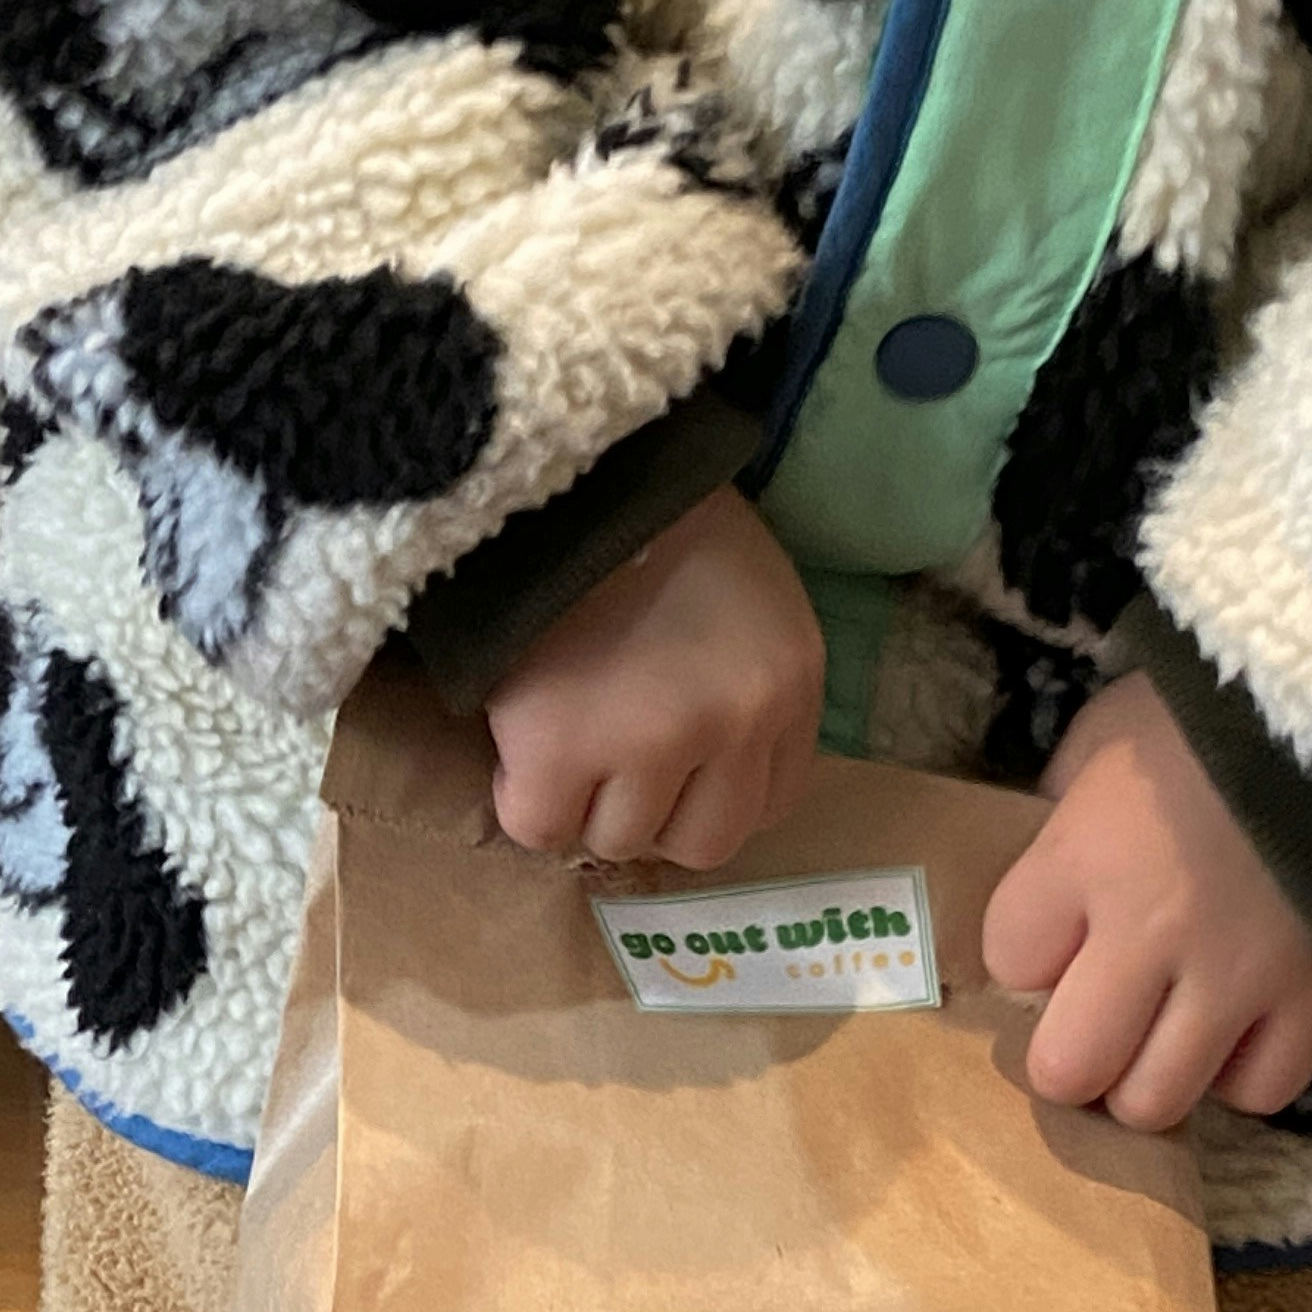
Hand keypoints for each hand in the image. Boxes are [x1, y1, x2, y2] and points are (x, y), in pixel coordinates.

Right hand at [484, 493, 825, 867]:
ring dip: (584, 802)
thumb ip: (746, 682)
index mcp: (791, 681)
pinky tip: (519, 746)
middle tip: (611, 765)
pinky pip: (540, 826)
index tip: (671, 774)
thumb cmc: (656, 520)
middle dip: (654, 815)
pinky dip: (523, 798)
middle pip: (700, 841)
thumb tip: (701, 773)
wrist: (568, 470)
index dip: (711, 797)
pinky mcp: (559, 749)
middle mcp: (734, 721)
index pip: (770, 803)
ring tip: (560, 734)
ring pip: (618, 839)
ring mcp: (648, 740)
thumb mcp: (748, 594)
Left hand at [983, 669, 1311, 1131]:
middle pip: (1069, 1067)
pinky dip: (1240, 1075)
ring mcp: (1240, 974)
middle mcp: (1153, 931)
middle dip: (1069, 1055)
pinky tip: (1234, 1036)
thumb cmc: (1216, 707)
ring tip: (1157, 1041)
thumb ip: (1067, 811)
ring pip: (1158, 1100)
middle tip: (1090, 1023)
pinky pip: (1263, 1088)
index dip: (1023, 952)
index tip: (1051, 931)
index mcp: (1086, 855)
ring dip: (1145, 1079)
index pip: (1007, 958)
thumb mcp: (1109, 734)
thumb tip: (1053, 879)